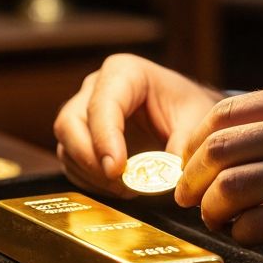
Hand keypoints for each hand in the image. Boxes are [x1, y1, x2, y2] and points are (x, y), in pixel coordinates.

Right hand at [54, 53, 223, 197]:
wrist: (183, 114)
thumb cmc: (188, 107)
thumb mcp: (197, 118)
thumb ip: (184, 142)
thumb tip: (168, 173)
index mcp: (124, 72)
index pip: (102, 103)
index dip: (105, 138)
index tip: (117, 169)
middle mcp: (95, 88)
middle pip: (70, 124)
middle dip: (90, 160)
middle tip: (119, 184)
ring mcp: (83, 113)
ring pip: (66, 146)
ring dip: (91, 175)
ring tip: (126, 189)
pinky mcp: (80, 138)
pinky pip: (70, 162)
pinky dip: (89, 182)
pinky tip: (117, 189)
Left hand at [174, 83, 262, 262]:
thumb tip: (249, 137)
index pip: (228, 112)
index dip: (195, 141)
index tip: (189, 162)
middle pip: (220, 148)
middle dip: (192, 176)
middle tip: (188, 196)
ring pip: (230, 187)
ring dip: (211, 209)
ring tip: (216, 220)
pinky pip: (257, 225)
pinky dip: (241, 234)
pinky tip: (248, 236)